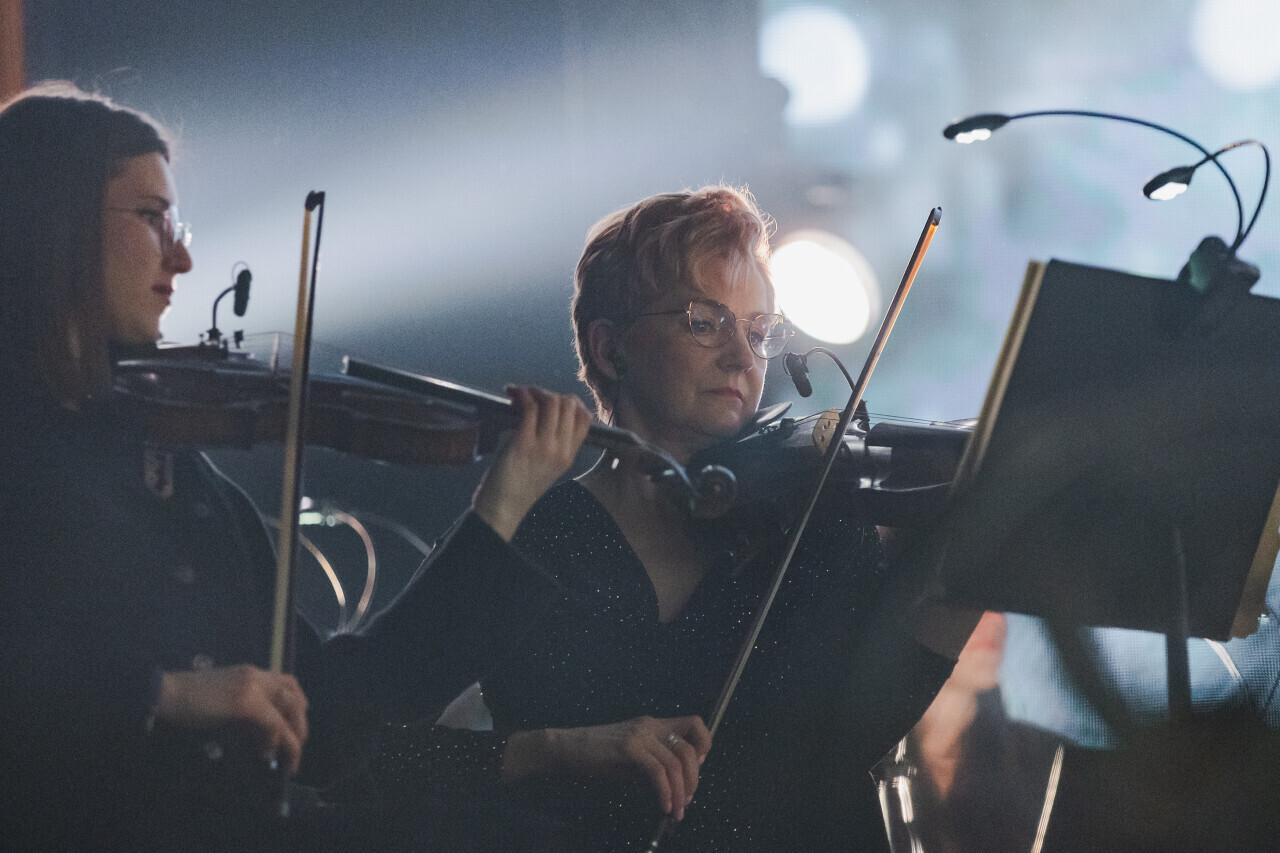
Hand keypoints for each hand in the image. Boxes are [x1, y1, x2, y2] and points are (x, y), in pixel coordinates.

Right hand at [156, 665, 308, 773]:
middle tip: (297, 748)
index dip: (299, 703)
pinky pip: (272, 726)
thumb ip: (243, 711)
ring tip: (287, 760)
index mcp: (251, 673)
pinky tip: (264, 755)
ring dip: (291, 740)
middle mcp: (257, 677)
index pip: (288, 682)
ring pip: (287, 715)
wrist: (166, 694)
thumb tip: (258, 734)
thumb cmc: (187, 700)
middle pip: (294, 699)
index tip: (297, 723)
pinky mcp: (247, 705)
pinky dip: (273, 743)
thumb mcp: (223, 700)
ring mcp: (254, 689)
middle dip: (299, 726)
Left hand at [472, 386, 592, 540]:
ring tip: (522, 395)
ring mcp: (544, 446)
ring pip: (552, 402)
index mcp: (569, 456)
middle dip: (550, 393)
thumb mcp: (547, 467)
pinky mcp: (523, 443)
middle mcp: (561, 449)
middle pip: (569, 405)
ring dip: (535, 391)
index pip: (585, 418)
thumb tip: (545, 412)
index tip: (553, 402)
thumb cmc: (519, 487)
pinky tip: (514, 397)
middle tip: (533, 396)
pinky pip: (530, 408)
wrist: (502, 508)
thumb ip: (553, 443)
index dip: (570, 403)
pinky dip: (523, 396)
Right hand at [502, 715, 711, 820]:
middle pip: (689, 749)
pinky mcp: (628, 749)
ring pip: (675, 763)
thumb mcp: (632, 758)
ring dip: (680, 792)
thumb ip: (654, 764)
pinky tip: (663, 806)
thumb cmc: (599, 756)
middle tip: (686, 801)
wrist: (567, 749)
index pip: (693, 723)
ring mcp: (640, 736)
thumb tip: (678, 786)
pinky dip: (665, 792)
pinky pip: (657, 772)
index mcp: (654, 725)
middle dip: (693, 780)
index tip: (697, 769)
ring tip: (676, 812)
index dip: (704, 745)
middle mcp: (651, 726)